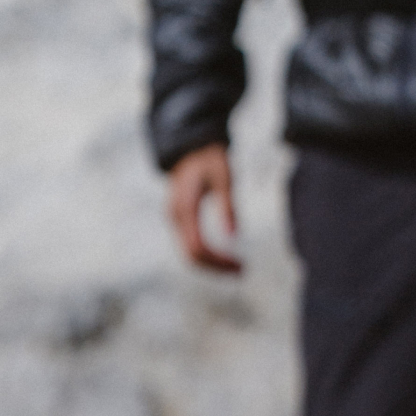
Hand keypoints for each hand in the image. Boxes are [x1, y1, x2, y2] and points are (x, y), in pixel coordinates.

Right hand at [168, 143, 240, 272]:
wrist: (191, 144)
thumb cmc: (210, 157)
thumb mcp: (224, 176)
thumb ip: (228, 205)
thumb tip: (233, 236)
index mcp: (185, 207)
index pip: (198, 247)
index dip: (219, 261)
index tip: (241, 265)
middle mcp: (175, 216)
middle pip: (192, 257)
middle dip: (217, 267)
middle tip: (242, 270)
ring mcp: (174, 220)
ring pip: (189, 255)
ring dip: (212, 265)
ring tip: (236, 267)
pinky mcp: (178, 221)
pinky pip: (189, 246)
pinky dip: (207, 256)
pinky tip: (223, 257)